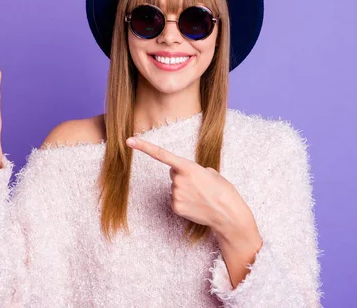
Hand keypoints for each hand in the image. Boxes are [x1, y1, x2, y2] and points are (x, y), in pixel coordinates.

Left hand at [126, 136, 260, 247]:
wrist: (228, 214)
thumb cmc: (223, 190)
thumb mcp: (210, 172)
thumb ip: (193, 169)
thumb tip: (184, 174)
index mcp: (188, 167)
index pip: (161, 154)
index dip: (144, 147)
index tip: (128, 141)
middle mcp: (178, 180)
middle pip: (173, 173)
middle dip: (183, 176)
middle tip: (200, 184)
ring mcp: (175, 195)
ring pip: (174, 187)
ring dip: (185, 189)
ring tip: (201, 196)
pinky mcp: (175, 207)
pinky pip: (176, 199)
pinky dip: (184, 201)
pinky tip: (196, 204)